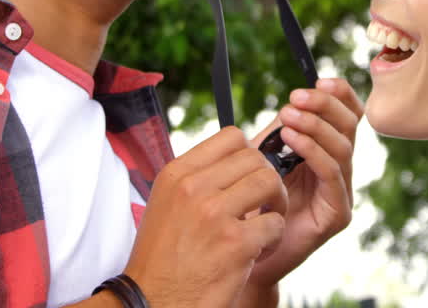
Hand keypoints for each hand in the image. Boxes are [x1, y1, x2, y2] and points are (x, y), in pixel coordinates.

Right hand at [124, 127, 288, 307]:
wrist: (150, 302)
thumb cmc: (162, 258)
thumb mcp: (168, 204)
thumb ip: (198, 179)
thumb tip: (237, 159)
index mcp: (176, 174)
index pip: (231, 136)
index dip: (250, 154)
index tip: (249, 176)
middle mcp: (194, 188)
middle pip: (255, 158)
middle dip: (268, 178)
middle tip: (264, 202)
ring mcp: (215, 214)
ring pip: (270, 182)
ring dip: (277, 204)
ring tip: (265, 223)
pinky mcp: (236, 243)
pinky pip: (276, 223)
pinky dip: (275, 238)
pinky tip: (260, 250)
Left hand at [244, 78, 363, 289]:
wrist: (244, 251)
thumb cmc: (252, 202)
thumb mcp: (265, 157)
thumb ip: (281, 132)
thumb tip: (292, 101)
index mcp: (327, 152)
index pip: (348, 115)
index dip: (340, 94)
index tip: (318, 79)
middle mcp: (340, 170)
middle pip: (350, 126)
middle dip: (325, 105)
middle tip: (295, 97)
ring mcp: (341, 193)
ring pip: (343, 148)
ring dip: (315, 126)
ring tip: (288, 115)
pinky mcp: (337, 215)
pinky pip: (333, 176)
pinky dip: (314, 152)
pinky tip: (293, 140)